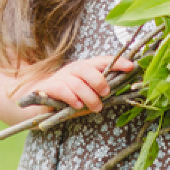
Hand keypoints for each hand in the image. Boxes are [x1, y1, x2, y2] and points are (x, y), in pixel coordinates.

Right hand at [12, 52, 134, 113]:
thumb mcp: (87, 94)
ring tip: (95, 108)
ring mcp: (59, 78)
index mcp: (84, 69)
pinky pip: (62, 90)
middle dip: (99, 81)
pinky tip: (78, 106)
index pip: (102, 61)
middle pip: (87, 68)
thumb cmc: (69, 100)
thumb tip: (121, 90)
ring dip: (89, 96)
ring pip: (76, 82)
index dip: (117, 62)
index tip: (131, 67)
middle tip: (106, 93)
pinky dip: (72, 98)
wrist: (38, 103)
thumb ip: (100, 91)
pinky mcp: (48, 88)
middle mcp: (72, 70)